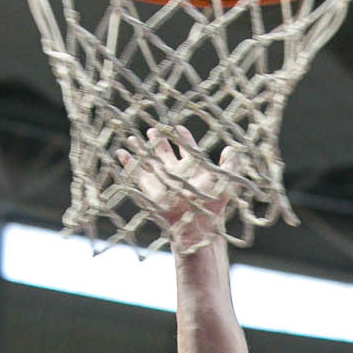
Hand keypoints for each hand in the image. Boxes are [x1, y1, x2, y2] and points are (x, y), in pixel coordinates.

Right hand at [116, 127, 237, 237]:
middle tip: (152, 130)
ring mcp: (162, 181)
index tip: (178, 128)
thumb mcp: (225, 182)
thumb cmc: (212, 206)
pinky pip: (136, 174)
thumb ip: (230, 165)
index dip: (183, 138)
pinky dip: (128, 163)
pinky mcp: (150, 189)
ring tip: (132, 138)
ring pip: (149, 161)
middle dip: (158, 141)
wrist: (196, 224)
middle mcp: (176, 173)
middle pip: (164, 153)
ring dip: (140, 149)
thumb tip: (232, 149)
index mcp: (193, 170)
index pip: (187, 150)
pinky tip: (120, 153)